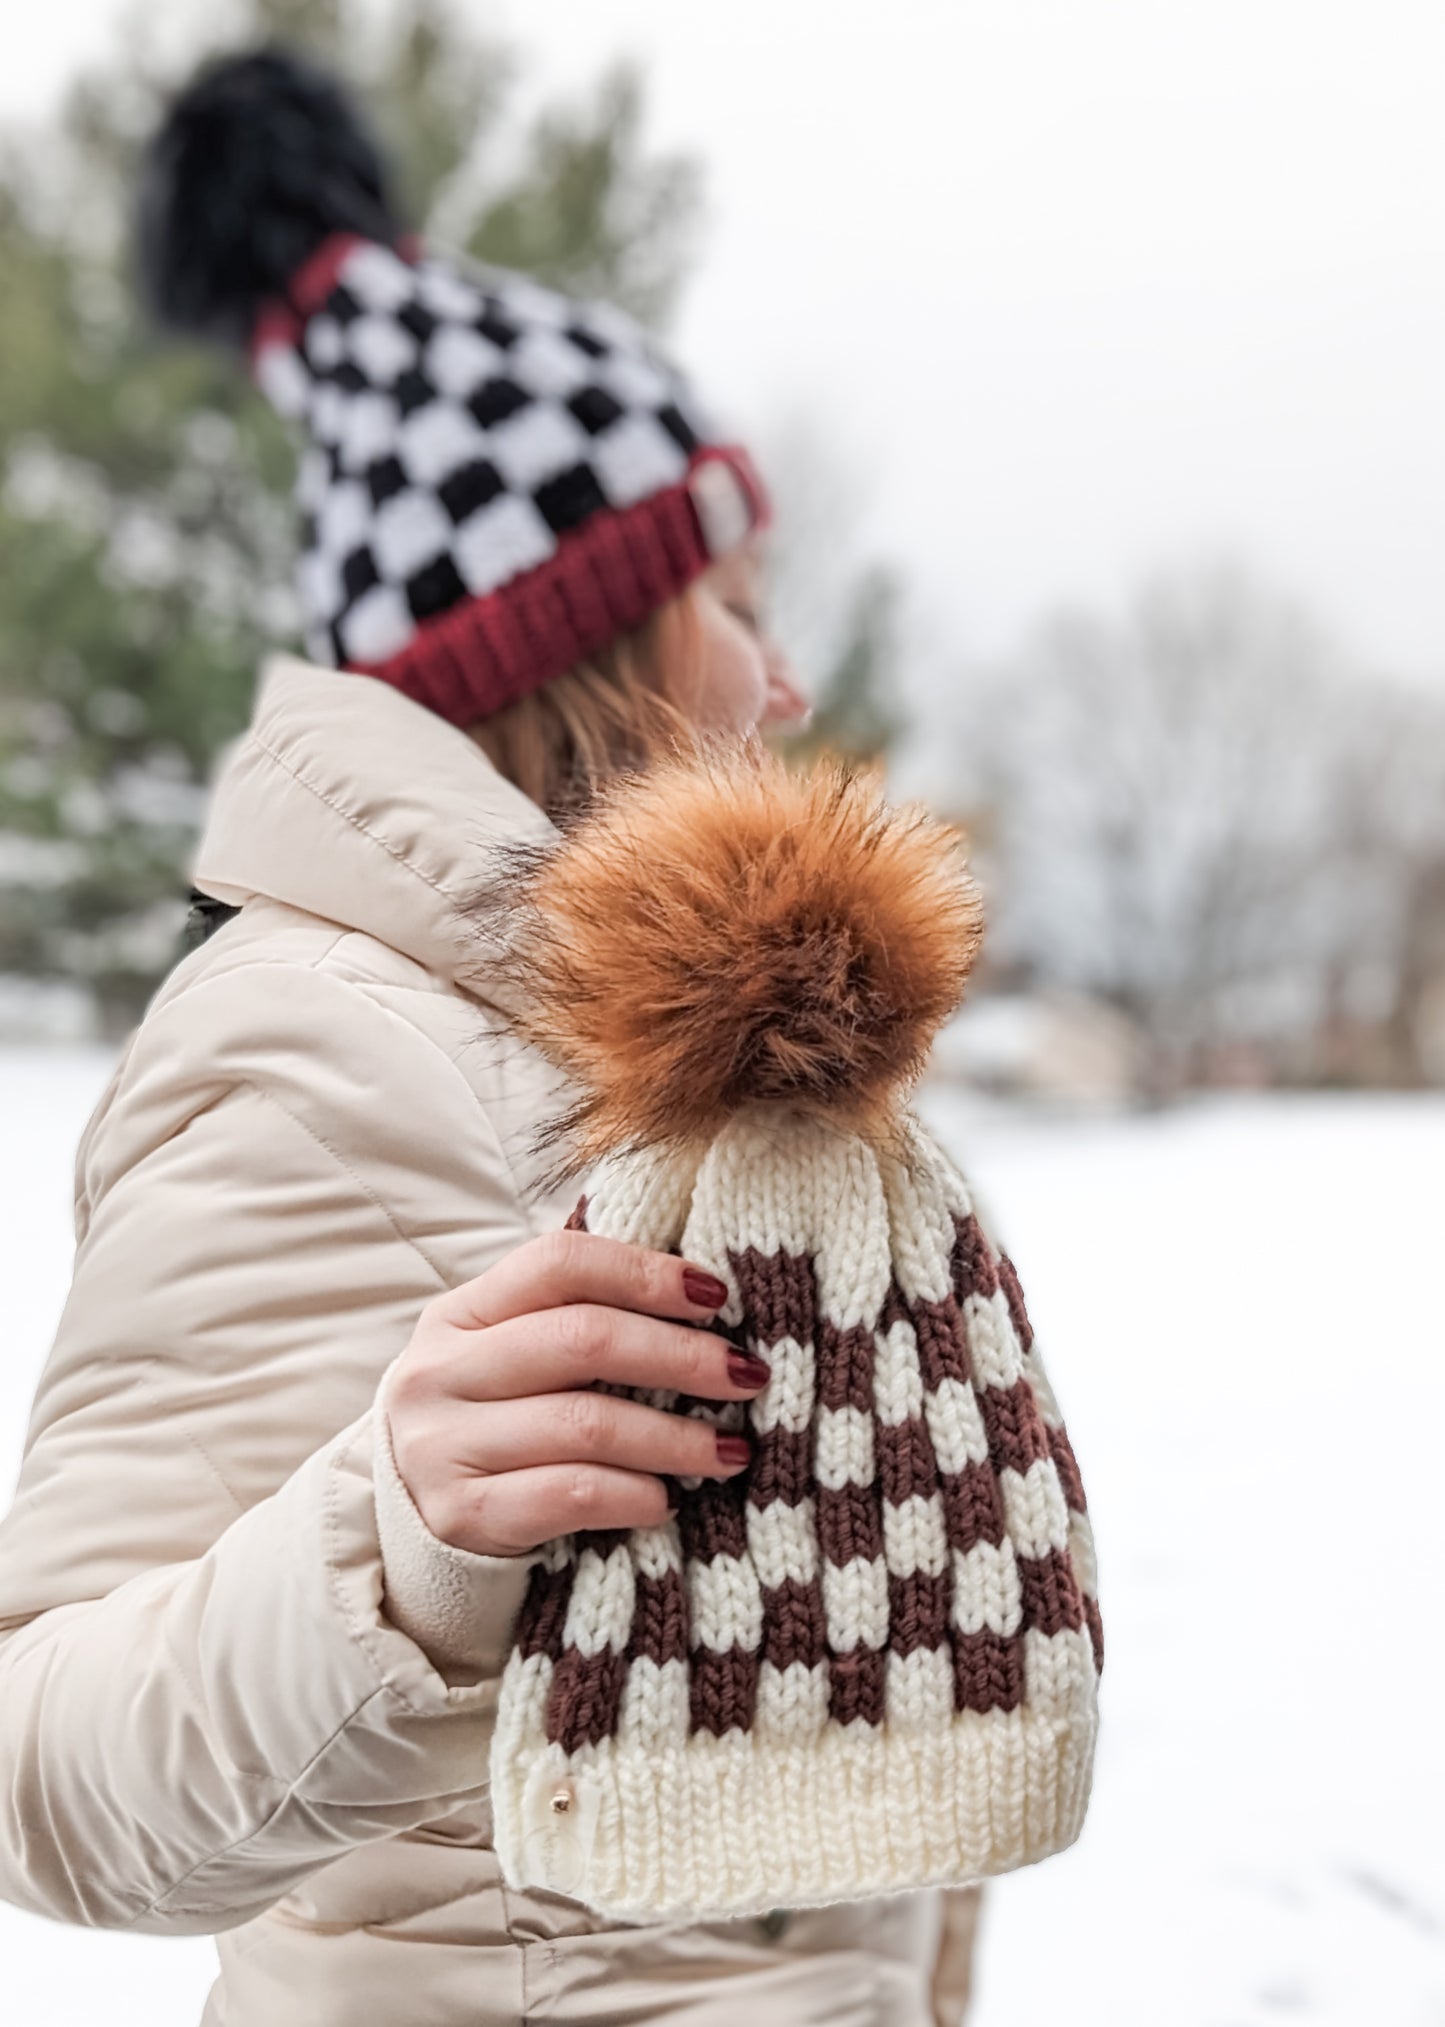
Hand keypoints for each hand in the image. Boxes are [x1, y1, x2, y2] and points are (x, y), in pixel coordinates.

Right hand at [386, 1230, 769, 1556]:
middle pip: (583, 1339)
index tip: (717, 1294)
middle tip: (746, 1374)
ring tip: (730, 1449)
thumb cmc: (495, 1424)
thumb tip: (706, 1290)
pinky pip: (570, 1495)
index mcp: (460, 1313)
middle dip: (680, 1355)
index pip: (559, 1263)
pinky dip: (633, 1494)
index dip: (645, 1272)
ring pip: (585, 1423)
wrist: (409, 1529)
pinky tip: (667, 1499)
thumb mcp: (512, 1357)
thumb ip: (579, 1316)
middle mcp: (441, 1371)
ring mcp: (443, 1445)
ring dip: (674, 1437)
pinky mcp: (461, 1516)